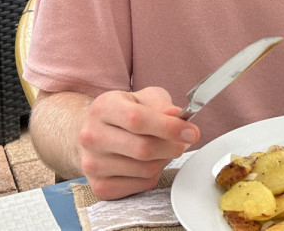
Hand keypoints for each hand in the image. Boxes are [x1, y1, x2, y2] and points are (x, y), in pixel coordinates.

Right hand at [77, 86, 198, 199]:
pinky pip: (142, 185)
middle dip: (172, 146)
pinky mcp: (100, 186)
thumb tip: (178, 117)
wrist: (97, 133)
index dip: (169, 127)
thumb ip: (162, 105)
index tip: (191, 132)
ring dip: (164, 160)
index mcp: (103, 107)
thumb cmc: (125, 112)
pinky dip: (154, 175)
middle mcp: (91, 136)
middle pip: (143, 149)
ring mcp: (93, 164)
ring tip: (163, 149)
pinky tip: (149, 162)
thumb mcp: (144, 98)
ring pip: (146, 170)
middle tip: (182, 142)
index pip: (137, 120)